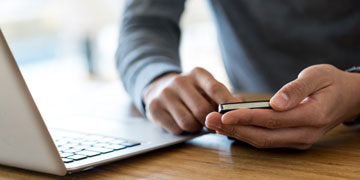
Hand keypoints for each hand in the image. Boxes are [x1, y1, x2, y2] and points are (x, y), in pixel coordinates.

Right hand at [143, 67, 242, 133]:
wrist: (159, 87)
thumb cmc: (191, 91)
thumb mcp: (206, 87)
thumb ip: (224, 96)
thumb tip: (242, 106)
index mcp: (197, 73)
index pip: (215, 88)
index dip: (227, 104)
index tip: (236, 116)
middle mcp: (179, 81)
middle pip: (202, 110)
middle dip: (210, 121)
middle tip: (212, 123)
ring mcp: (165, 94)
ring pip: (188, 122)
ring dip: (195, 127)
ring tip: (195, 121)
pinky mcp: (154, 107)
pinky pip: (176, 128)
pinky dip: (182, 130)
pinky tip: (180, 121)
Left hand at [206, 64, 359, 148]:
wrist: (347, 97)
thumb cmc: (331, 83)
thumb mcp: (318, 76)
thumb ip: (297, 89)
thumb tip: (275, 103)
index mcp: (313, 116)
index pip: (273, 120)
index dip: (247, 117)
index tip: (224, 113)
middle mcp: (306, 133)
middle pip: (263, 136)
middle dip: (234, 129)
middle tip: (209, 119)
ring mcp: (300, 140)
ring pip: (263, 141)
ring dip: (237, 133)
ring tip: (214, 123)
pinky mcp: (294, 140)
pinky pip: (267, 140)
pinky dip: (246, 134)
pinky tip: (230, 127)